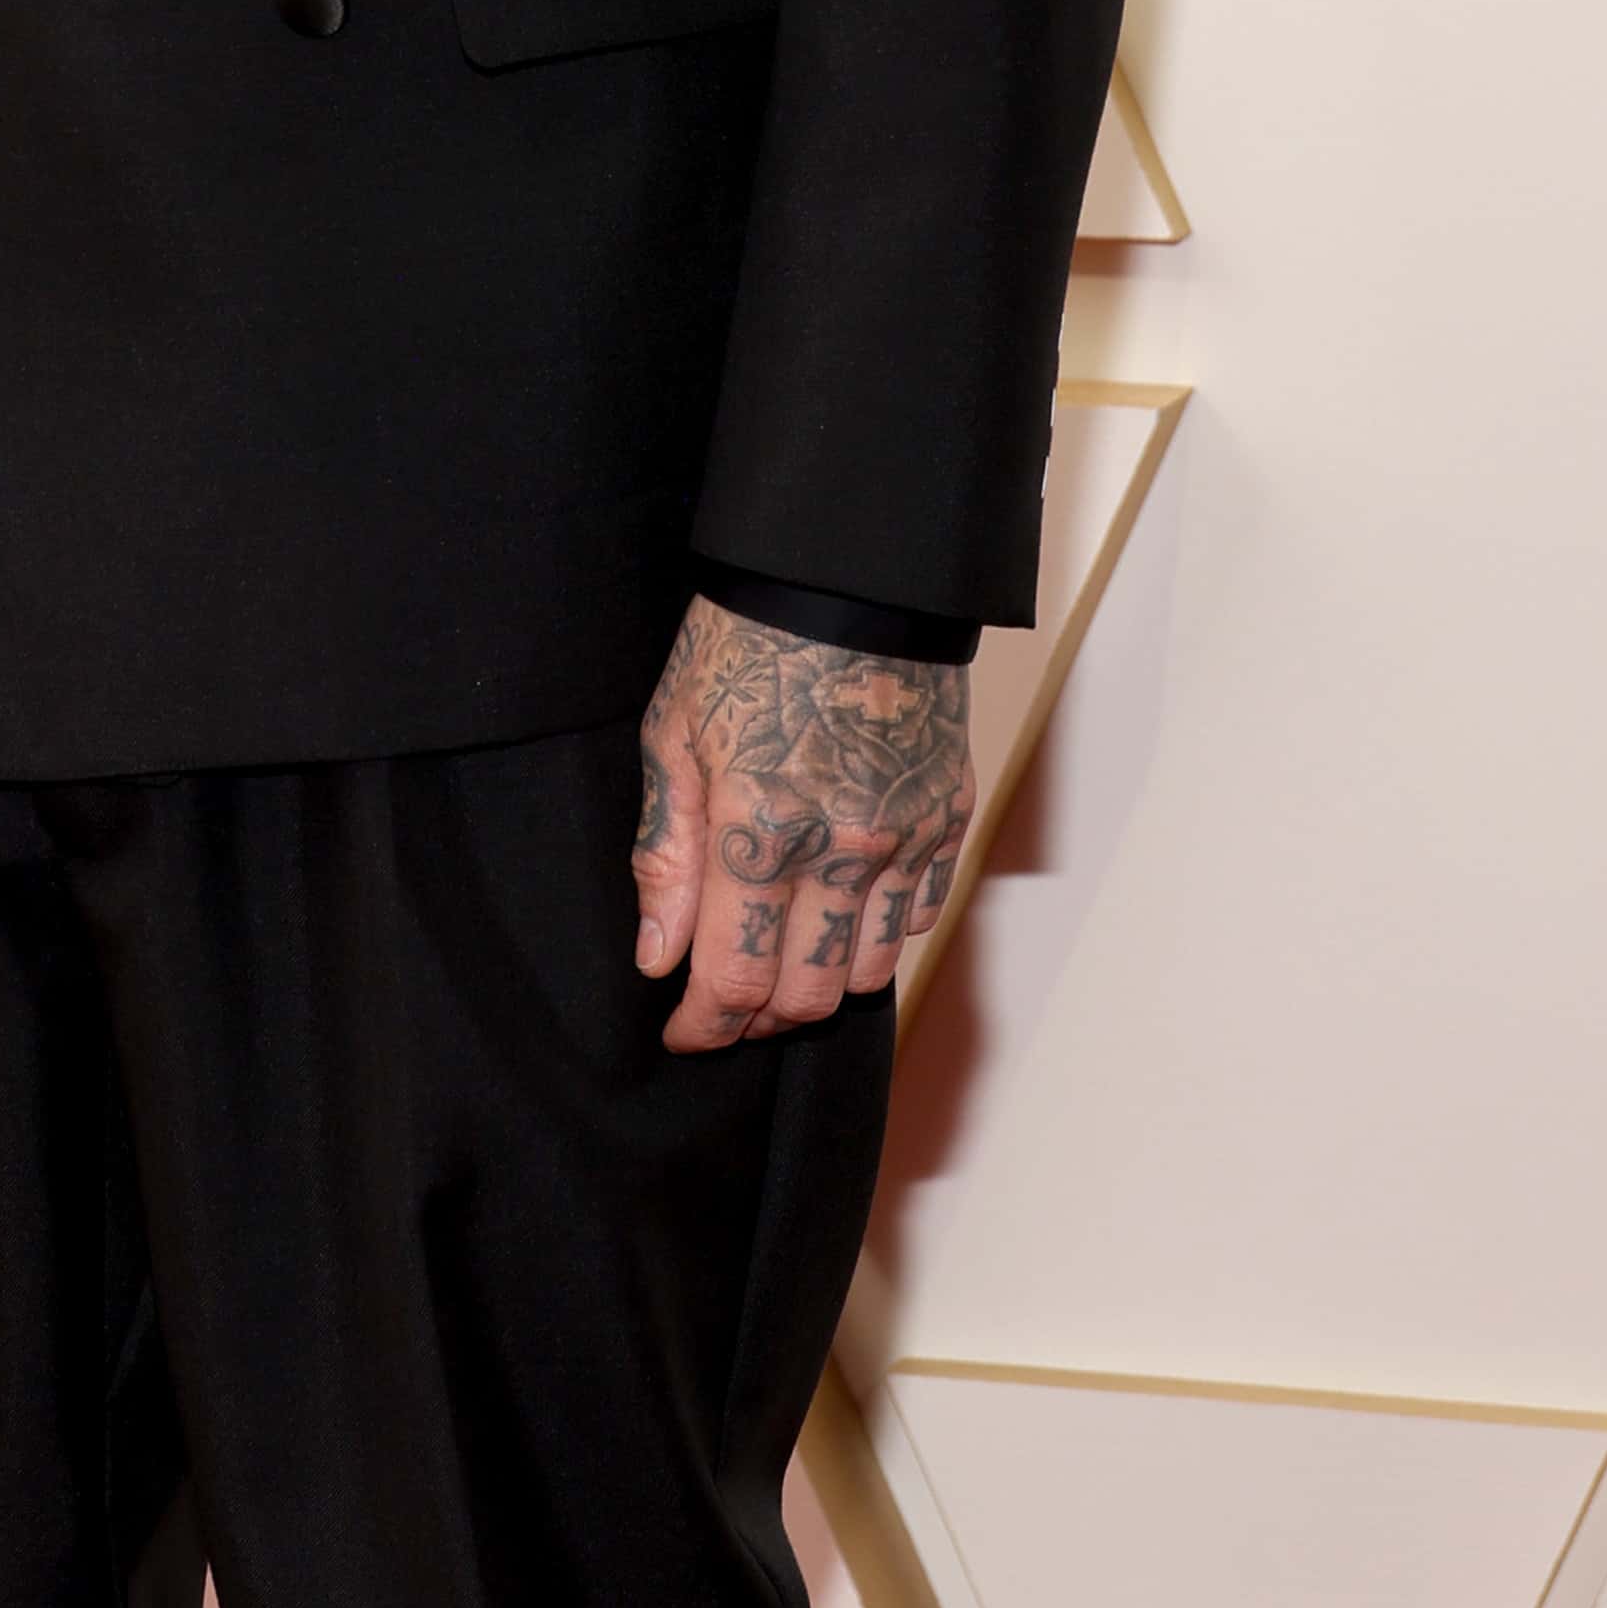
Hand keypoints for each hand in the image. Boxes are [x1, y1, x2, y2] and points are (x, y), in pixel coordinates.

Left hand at [632, 596, 971, 1057]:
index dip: (703, 1025)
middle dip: (757, 1017)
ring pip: (868, 971)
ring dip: (819, 986)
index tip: (681, 1032)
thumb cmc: (743, 646)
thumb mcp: (672, 737)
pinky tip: (836, 916)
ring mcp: (905, 837)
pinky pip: (918, 919)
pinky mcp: (948, 817)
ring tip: (778, 962)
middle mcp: (842, 849)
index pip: (735, 981)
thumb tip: (658, 956)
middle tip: (723, 1001)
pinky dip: (875, 938)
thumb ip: (666, 856)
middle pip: (807, 995)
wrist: (846, 575)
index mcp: (759, 830)